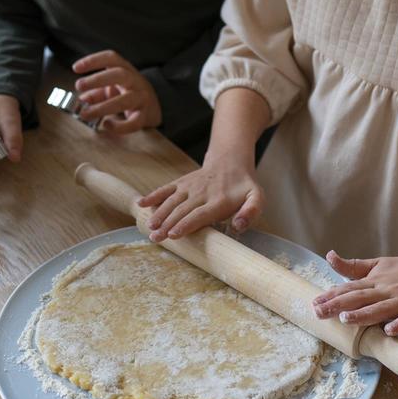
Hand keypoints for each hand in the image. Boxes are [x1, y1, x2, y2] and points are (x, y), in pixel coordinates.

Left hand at [72, 50, 161, 132]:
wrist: (154, 107)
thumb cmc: (129, 94)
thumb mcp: (112, 89)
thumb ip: (96, 93)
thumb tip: (81, 99)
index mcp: (126, 70)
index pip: (111, 58)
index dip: (94, 60)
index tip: (76, 68)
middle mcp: (135, 81)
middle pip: (119, 74)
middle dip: (98, 79)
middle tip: (78, 86)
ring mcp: (142, 98)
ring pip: (125, 100)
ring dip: (103, 107)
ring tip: (85, 114)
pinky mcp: (146, 116)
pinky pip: (134, 122)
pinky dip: (120, 126)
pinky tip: (107, 125)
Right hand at [137, 154, 263, 241]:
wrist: (231, 161)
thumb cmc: (244, 186)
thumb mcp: (257, 198)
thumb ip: (251, 211)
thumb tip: (239, 226)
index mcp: (220, 201)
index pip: (200, 214)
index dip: (186, 224)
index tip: (174, 235)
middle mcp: (202, 193)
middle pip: (182, 210)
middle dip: (168, 224)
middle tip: (156, 238)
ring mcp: (190, 186)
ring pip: (171, 201)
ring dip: (159, 214)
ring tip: (149, 228)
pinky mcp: (182, 182)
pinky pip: (166, 189)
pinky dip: (153, 195)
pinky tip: (140, 204)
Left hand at [312, 249, 397, 334]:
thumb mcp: (378, 264)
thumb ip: (353, 267)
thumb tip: (329, 257)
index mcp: (375, 281)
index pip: (349, 289)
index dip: (331, 296)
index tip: (313, 303)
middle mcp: (387, 291)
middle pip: (360, 299)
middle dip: (339, 306)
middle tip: (319, 313)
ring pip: (382, 309)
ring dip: (364, 314)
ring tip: (346, 319)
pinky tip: (390, 330)